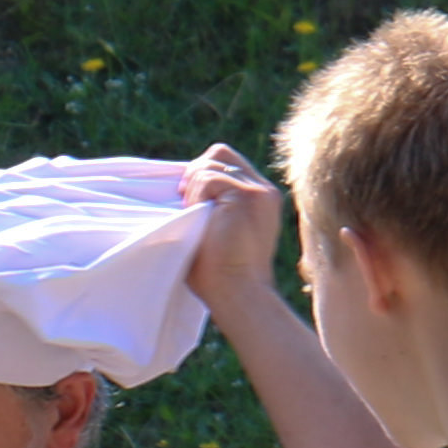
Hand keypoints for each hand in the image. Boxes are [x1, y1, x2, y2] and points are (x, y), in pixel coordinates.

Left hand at [182, 144, 290, 319]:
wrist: (237, 294)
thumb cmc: (221, 275)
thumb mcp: (217, 230)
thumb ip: (213, 204)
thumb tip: (182, 184)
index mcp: (261, 198)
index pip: (228, 161)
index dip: (203, 173)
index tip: (190, 201)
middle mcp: (264, 190)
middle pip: (219, 154)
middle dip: (195, 176)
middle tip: (187, 206)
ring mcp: (258, 191)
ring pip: (211, 164)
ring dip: (194, 190)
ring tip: (196, 219)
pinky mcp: (247, 196)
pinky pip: (208, 177)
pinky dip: (196, 196)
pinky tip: (200, 219)